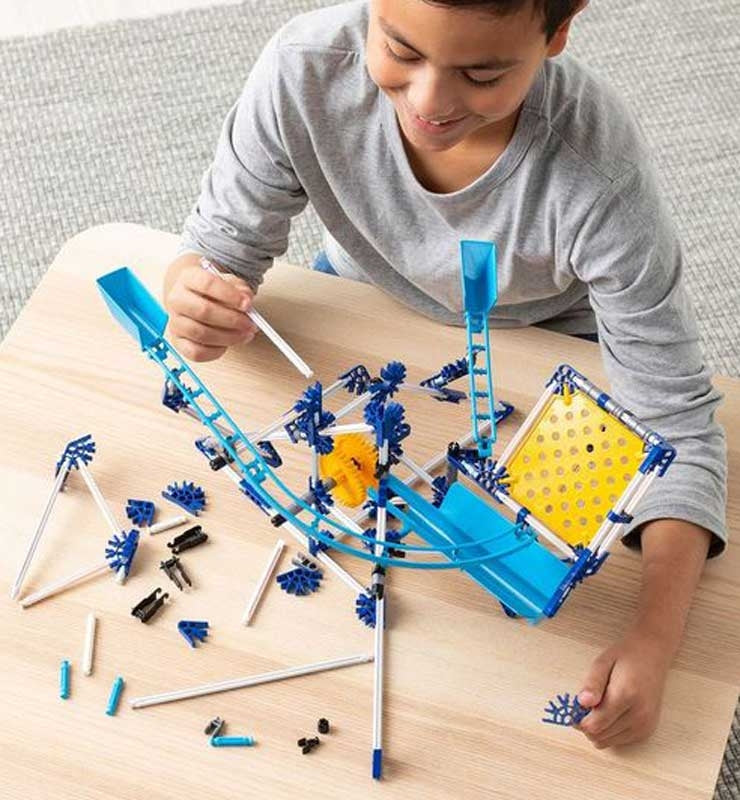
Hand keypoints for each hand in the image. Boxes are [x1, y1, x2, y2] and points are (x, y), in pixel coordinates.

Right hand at [165, 264, 256, 360]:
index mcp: (188, 278)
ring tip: (245, 334)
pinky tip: (228, 344)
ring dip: (228, 337)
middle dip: (232, 320)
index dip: (229, 295)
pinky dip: (216, 351)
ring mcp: (175, 322)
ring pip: (201, 333)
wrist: (196, 299)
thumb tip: (246, 298)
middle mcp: (176, 299)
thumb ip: (240, 289)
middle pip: (203, 311)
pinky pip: (196, 352)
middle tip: (250, 324)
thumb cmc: (214, 292)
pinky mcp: (178, 342)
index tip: (247, 304)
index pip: (207, 284)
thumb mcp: (229, 283)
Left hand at [575, 627, 672, 748]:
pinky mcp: (647, 730)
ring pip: (607, 741)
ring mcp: (645, 725)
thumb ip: (592, 684)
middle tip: (584, 706)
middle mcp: (639, 715)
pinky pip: (619, 741)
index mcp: (626, 696)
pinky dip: (609, 731)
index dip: (578, 720)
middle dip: (585, 724)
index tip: (572, 708)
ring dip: (597, 729)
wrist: (652, 655)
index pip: (594, 725)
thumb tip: (581, 703)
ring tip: (597, 707)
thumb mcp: (602, 662)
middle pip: (599, 736)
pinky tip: (610, 713)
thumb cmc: (625, 656)